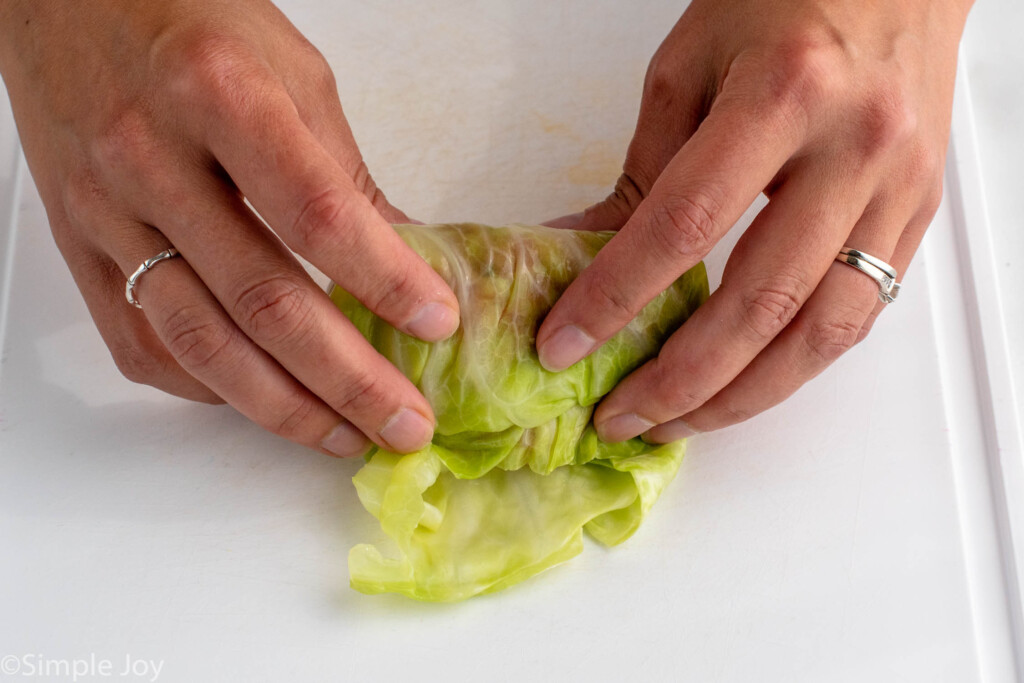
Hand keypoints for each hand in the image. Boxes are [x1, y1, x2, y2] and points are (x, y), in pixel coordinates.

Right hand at [0, 0, 459, 456]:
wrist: (66, 2)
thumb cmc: (189, 20)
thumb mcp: (293, 72)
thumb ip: (345, 174)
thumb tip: (405, 262)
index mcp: (218, 95)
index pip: (315, 212)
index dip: (383, 279)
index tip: (436, 324)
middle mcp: (150, 157)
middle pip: (262, 299)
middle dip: (347, 378)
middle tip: (405, 422)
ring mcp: (104, 213)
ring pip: (201, 342)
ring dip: (285, 407)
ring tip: (347, 436)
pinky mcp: (76, 251)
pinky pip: (144, 346)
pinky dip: (212, 389)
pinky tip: (265, 402)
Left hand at [537, 0, 971, 441]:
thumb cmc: (784, 0)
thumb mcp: (688, 68)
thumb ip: (641, 173)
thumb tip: (577, 254)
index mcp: (783, 95)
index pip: (683, 225)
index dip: (615, 298)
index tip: (563, 345)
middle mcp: (854, 149)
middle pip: (761, 302)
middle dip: (679, 380)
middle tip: (620, 416)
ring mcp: (898, 190)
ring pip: (823, 332)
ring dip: (742, 398)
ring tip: (677, 423)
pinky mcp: (916, 217)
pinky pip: (858, 315)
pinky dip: (795, 366)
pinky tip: (743, 386)